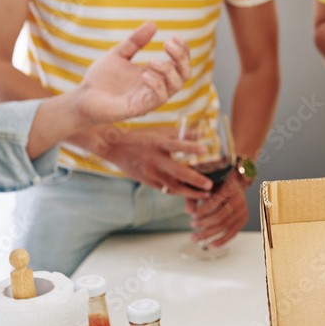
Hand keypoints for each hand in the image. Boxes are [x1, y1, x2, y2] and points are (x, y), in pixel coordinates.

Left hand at [76, 22, 191, 123]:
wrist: (84, 97)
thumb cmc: (102, 78)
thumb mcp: (119, 54)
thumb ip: (135, 42)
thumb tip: (152, 24)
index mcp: (155, 73)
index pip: (180, 63)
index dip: (183, 50)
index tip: (175, 37)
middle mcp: (157, 86)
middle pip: (184, 74)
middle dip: (181, 58)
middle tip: (168, 44)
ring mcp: (150, 98)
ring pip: (175, 87)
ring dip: (168, 71)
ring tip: (152, 60)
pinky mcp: (141, 108)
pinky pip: (158, 98)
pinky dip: (156, 85)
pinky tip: (145, 75)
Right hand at [95, 127, 210, 197]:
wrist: (115, 146)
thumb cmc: (142, 137)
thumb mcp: (161, 131)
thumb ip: (182, 134)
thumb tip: (203, 133)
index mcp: (159, 143)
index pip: (176, 145)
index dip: (190, 147)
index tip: (204, 150)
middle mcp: (155, 159)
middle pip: (177, 172)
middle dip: (195, 180)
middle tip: (209, 185)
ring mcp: (150, 172)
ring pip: (172, 186)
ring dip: (190, 192)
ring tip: (205, 194)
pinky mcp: (146, 181)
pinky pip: (164, 189)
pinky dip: (178, 192)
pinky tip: (189, 194)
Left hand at [186, 176, 248, 248]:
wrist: (235, 184)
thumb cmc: (216, 184)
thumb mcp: (205, 187)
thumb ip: (195, 197)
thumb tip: (188, 212)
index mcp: (230, 188)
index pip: (215, 203)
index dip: (202, 211)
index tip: (192, 215)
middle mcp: (239, 200)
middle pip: (220, 217)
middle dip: (203, 223)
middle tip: (192, 225)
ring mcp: (242, 211)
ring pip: (225, 226)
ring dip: (208, 234)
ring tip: (194, 237)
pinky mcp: (243, 219)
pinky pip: (233, 233)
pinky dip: (221, 241)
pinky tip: (210, 245)